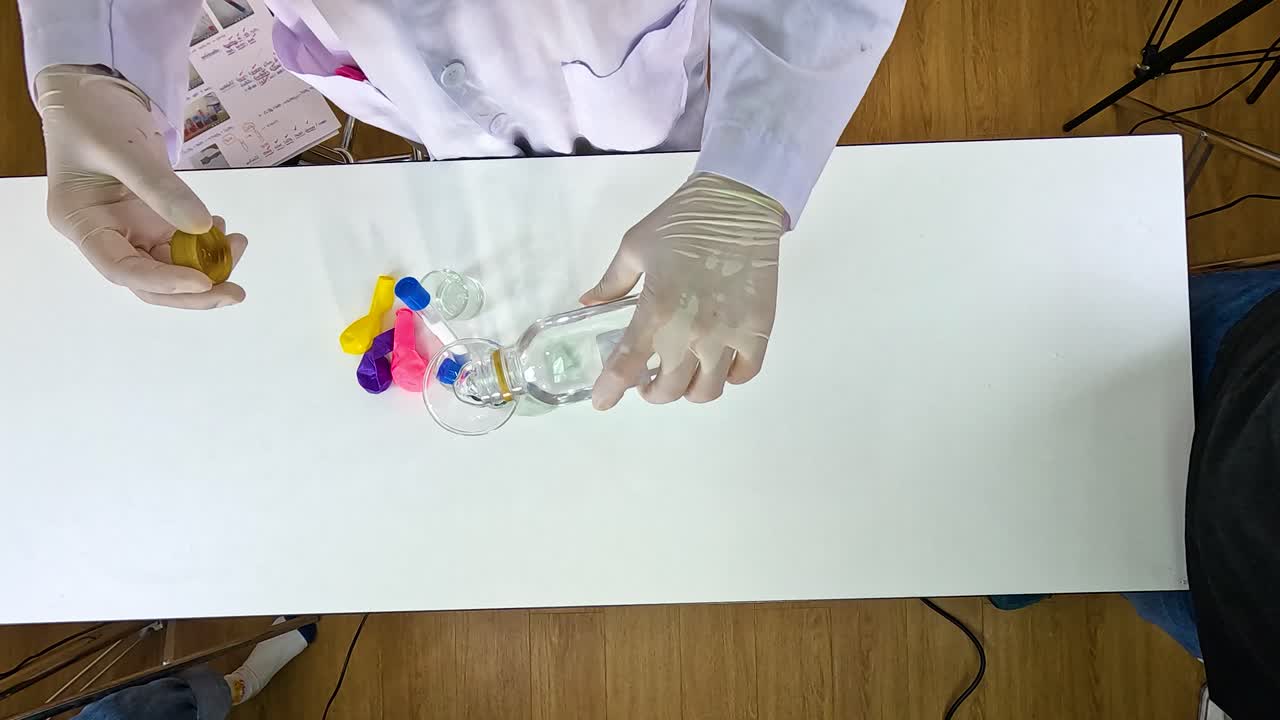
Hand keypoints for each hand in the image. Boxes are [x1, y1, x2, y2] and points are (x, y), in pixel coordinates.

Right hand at [36, 65, 246, 308]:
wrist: (91, 92)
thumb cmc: (93, 115)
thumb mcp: (126, 148)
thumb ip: (161, 188)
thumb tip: (203, 227)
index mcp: (81, 222)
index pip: (120, 268)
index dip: (163, 282)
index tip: (203, 282)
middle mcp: (103, 235)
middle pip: (148, 281)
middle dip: (193, 291)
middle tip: (236, 290)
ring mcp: (128, 229)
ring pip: (169, 267)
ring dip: (206, 266)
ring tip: (238, 243)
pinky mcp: (150, 220)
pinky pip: (180, 245)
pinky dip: (205, 244)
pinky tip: (224, 229)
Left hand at [581, 173, 785, 408]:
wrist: (738, 205)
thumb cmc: (682, 222)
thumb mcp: (634, 247)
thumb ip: (612, 282)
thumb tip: (588, 302)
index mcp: (656, 311)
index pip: (627, 367)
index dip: (610, 391)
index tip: (602, 401)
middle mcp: (692, 332)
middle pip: (669, 390)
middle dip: (652, 392)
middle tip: (648, 380)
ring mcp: (728, 335)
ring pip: (707, 390)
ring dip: (689, 390)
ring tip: (683, 375)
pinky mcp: (758, 330)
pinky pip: (744, 373)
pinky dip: (728, 376)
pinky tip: (718, 363)